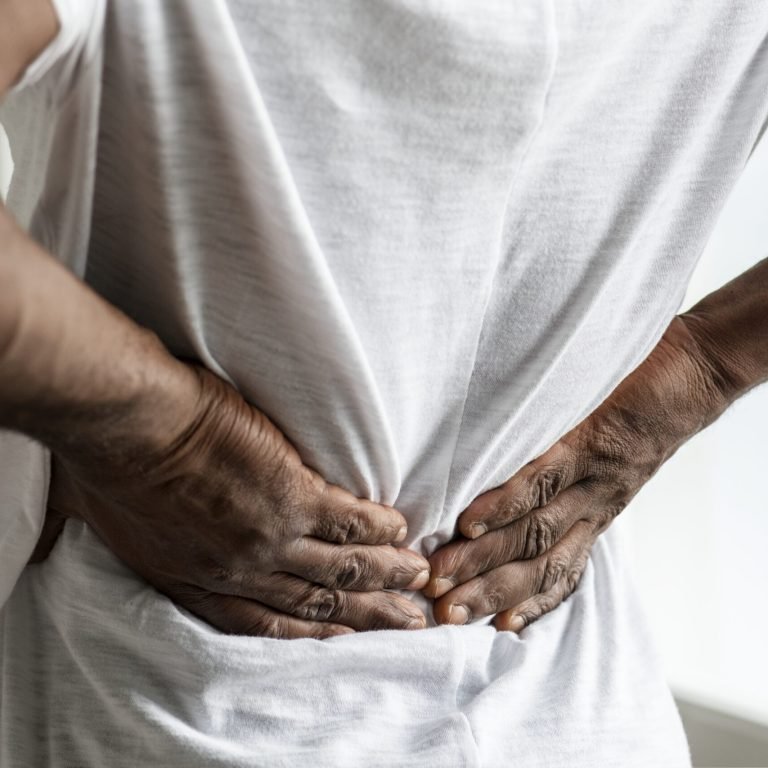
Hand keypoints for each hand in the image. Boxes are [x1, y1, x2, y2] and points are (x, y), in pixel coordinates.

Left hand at [31, 366, 429, 638]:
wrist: (127, 425)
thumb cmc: (107, 464)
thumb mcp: (94, 520)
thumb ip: (104, 536)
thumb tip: (66, 542)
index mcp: (195, 580)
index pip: (262, 621)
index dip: (309, 633)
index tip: (342, 636)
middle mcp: (238, 570)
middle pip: (313, 605)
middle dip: (362, 617)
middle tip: (404, 622)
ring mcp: (269, 537)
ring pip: (339, 569)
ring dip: (381, 577)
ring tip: (416, 577)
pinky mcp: (292, 495)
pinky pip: (348, 521)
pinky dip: (377, 530)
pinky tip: (400, 530)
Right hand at [422, 316, 727, 632]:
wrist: (698, 374)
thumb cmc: (643, 415)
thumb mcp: (610, 462)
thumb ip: (571, 480)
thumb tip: (518, 494)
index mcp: (597, 516)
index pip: (559, 573)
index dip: (526, 604)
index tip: (487, 628)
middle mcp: (596, 509)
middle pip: (536, 564)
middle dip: (486, 592)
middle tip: (441, 612)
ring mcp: (593, 479)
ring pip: (534, 532)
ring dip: (484, 560)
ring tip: (441, 577)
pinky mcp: (591, 442)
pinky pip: (543, 480)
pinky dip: (504, 505)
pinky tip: (470, 523)